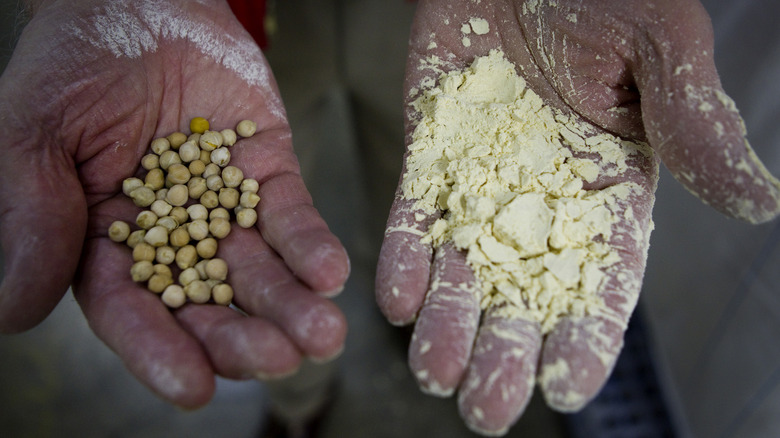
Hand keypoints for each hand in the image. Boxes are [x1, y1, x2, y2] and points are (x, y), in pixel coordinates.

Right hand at [0, 0, 348, 407]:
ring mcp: (226, 209)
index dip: (157, 350)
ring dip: (291, 305)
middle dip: (242, 337)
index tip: (191, 388)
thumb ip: (33, 214)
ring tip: (322, 334)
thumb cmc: (74, 66)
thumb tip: (11, 310)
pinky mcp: (270, 175)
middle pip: (207, 303)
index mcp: (107, 243)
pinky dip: (311, 245)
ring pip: (260, 270)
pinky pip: (292, 216)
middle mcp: (172, 239)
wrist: (140, 5)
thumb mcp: (35, 133)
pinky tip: (330, 272)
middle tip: (278, 360)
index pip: (130, 309)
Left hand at [377, 0, 779, 434]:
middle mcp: (541, 203)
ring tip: (434, 372)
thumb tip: (758, 202)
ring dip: (447, 326)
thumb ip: (695, 124)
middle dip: (505, 354)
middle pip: (524, 297)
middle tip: (486, 408)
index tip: (566, 387)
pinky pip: (412, 222)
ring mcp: (479, 185)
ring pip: (462, 272)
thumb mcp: (660, 46)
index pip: (603, 283)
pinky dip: (404, 261)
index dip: (586, 338)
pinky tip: (398, 300)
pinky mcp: (428, 161)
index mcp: (609, 190)